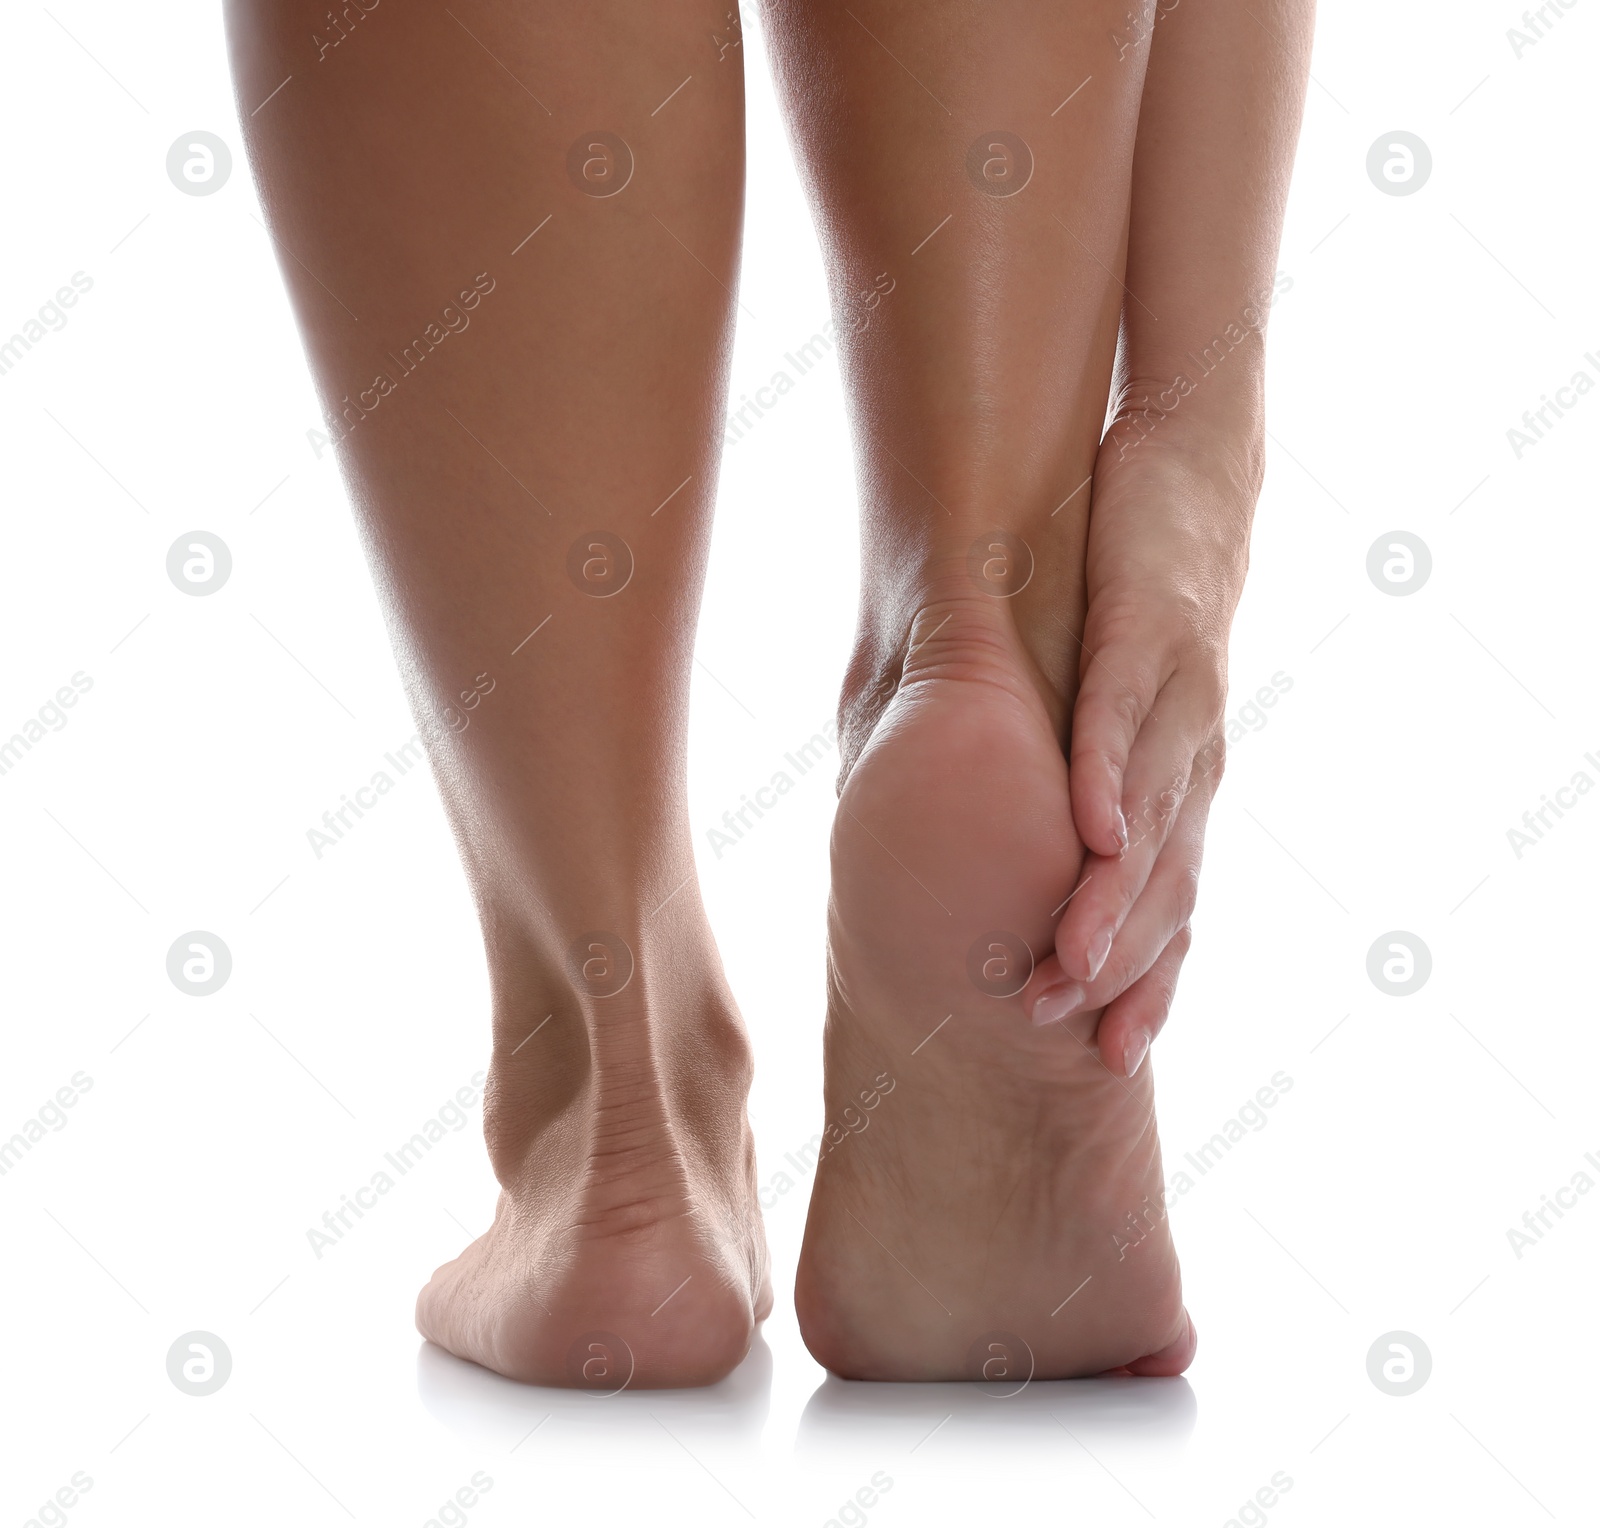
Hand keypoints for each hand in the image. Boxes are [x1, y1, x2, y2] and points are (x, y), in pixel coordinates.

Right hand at [1022, 434, 1255, 1074]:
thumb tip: (959, 840)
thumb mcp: (1084, 715)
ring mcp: (1182, 699)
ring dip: (1114, 893)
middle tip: (1058, 1021)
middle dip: (1116, 962)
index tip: (1108, 1058)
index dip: (1148, 982)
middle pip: (1165, 882)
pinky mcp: (1154, 634)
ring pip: (1153, 816)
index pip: (1172, 908)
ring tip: (1069, 958)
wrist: (1192, 488)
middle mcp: (1195, 758)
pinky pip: (1131, 714)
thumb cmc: (1128, 613)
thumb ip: (1044, 784)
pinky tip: (1089, 825)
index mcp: (1178, 788)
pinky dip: (1111, 773)